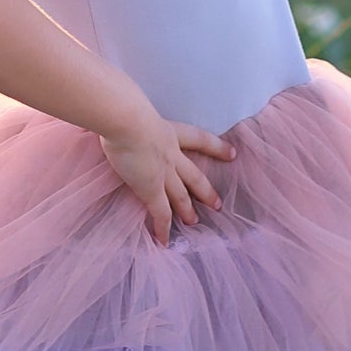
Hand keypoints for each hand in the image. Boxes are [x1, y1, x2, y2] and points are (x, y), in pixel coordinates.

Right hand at [98, 109, 236, 246]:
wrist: (126, 120)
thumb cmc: (125, 109)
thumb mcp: (135, 110)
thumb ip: (133, 114)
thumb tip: (117, 110)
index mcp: (169, 132)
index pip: (199, 139)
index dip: (216, 147)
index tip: (232, 153)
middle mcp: (171, 155)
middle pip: (194, 175)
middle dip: (206, 190)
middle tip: (217, 204)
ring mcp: (163, 174)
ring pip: (181, 196)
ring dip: (187, 210)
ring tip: (195, 222)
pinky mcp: (151, 189)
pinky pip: (160, 213)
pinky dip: (163, 228)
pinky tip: (164, 241)